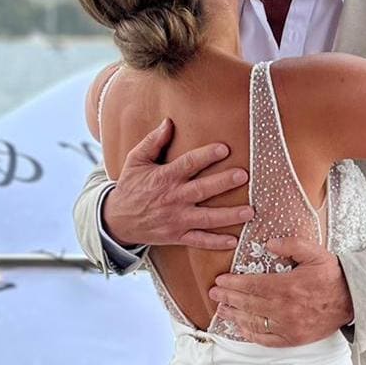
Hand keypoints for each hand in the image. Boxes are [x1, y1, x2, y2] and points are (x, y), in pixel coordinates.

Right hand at [102, 118, 252, 249]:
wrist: (116, 221)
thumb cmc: (130, 187)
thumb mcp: (136, 160)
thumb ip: (153, 141)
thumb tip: (169, 122)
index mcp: (165, 177)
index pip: (189, 164)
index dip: (206, 155)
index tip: (224, 148)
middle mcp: (173, 198)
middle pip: (202, 189)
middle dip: (223, 182)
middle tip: (243, 176)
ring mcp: (177, 219)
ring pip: (206, 218)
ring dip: (228, 215)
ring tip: (249, 211)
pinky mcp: (177, 236)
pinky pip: (199, 241)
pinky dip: (216, 243)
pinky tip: (234, 241)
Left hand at [209, 237, 353, 345]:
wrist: (353, 300)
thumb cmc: (332, 275)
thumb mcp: (315, 253)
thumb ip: (292, 245)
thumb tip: (269, 243)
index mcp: (287, 287)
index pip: (252, 286)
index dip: (233, 284)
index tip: (220, 281)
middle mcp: (285, 309)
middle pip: (248, 304)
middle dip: (228, 298)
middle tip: (214, 293)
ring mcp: (288, 327)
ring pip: (254, 322)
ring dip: (234, 316)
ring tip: (222, 309)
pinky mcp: (293, 339)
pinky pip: (266, 339)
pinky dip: (250, 333)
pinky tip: (241, 327)